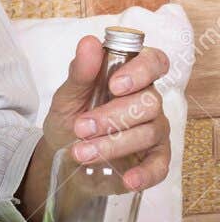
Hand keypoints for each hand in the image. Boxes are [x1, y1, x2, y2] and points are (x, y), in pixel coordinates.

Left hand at [37, 36, 171, 192]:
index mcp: (131, 77)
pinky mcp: (154, 159)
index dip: (141, 70)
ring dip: (113, 144)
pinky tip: (128, 179)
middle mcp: (148, 101)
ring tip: (81, 152)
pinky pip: (160, 165)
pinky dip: (145, 173)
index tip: (115, 84)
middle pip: (149, 102)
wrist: (61, 154)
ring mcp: (155, 131)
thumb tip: (88, 42)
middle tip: (81, 128)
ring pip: (148, 133)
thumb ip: (80, 72)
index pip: (154, 62)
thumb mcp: (67, 96)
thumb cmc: (71, 117)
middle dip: (112, 116)